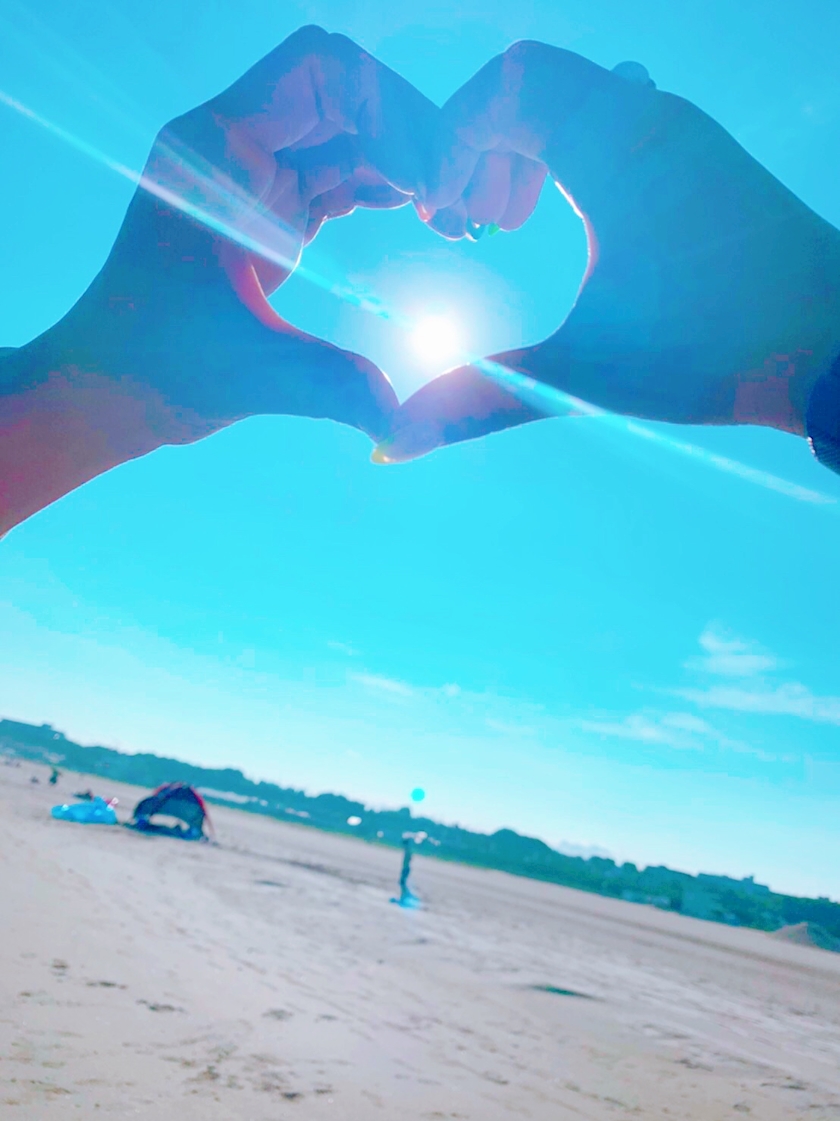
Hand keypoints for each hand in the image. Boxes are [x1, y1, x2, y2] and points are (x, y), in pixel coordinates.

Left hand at [1, 26, 437, 533]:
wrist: (118, 387)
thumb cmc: (160, 367)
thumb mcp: (254, 372)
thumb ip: (336, 386)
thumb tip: (409, 425)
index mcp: (217, 149)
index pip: (319, 72)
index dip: (386, 110)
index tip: (426, 182)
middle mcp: (238, 146)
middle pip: (348, 96)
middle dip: (412, 136)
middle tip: (457, 201)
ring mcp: (258, 177)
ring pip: (353, 133)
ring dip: (409, 163)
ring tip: (454, 216)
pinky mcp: (274, 212)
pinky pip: (345, 173)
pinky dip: (390, 187)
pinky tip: (430, 218)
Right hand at [376, 42, 839, 461]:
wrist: (838, 343)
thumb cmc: (716, 349)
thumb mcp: (580, 374)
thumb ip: (478, 398)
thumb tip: (391, 441)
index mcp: (612, 144)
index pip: (503, 83)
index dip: (450, 141)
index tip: (442, 216)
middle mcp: (649, 116)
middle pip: (532, 80)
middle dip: (481, 146)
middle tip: (474, 223)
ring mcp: (681, 132)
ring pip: (577, 96)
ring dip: (527, 148)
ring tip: (514, 223)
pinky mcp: (701, 159)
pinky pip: (616, 118)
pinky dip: (573, 153)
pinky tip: (574, 223)